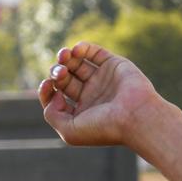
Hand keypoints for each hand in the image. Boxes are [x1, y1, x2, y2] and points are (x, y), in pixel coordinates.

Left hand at [37, 42, 174, 149]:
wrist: (134, 117)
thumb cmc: (104, 128)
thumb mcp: (69, 132)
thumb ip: (51, 115)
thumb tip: (54, 95)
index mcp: (81, 112)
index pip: (56, 96)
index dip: (46, 89)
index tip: (47, 85)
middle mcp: (91, 95)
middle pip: (64, 78)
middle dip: (57, 72)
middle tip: (61, 73)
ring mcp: (102, 80)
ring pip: (77, 63)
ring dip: (66, 57)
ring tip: (64, 56)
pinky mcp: (114, 65)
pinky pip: (94, 52)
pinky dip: (82, 48)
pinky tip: (76, 50)